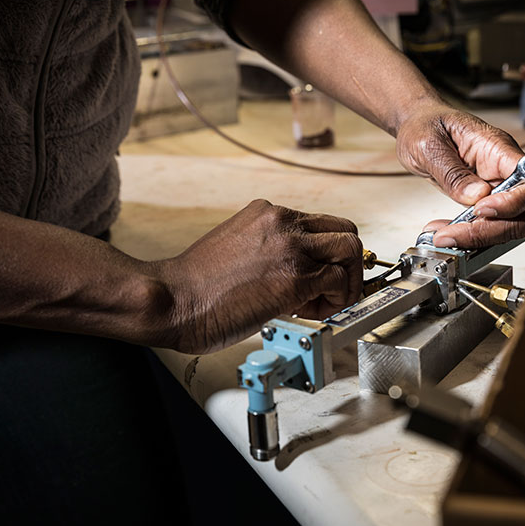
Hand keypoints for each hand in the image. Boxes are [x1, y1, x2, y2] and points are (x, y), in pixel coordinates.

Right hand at [150, 199, 361, 353]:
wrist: (173, 299)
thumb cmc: (196, 285)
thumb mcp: (237, 247)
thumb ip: (269, 249)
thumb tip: (293, 271)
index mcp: (267, 214)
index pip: (320, 224)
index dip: (326, 254)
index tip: (320, 276)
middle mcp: (282, 222)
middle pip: (344, 231)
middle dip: (347, 263)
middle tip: (332, 290)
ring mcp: (291, 247)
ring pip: (351, 250)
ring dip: (348, 280)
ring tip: (324, 303)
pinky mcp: (296, 277)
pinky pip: (341, 283)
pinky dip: (337, 301)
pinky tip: (311, 312)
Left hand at [396, 103, 524, 247]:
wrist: (417, 127)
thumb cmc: (427, 125)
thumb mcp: (430, 144)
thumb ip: (452, 171)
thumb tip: (476, 196)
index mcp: (498, 148)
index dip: (515, 201)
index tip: (482, 209)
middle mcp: (502, 170)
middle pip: (522, 211)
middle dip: (491, 229)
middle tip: (453, 233)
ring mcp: (494, 188)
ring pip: (505, 225)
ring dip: (476, 238)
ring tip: (442, 236)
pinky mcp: (481, 202)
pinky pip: (483, 226)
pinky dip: (464, 236)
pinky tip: (442, 232)